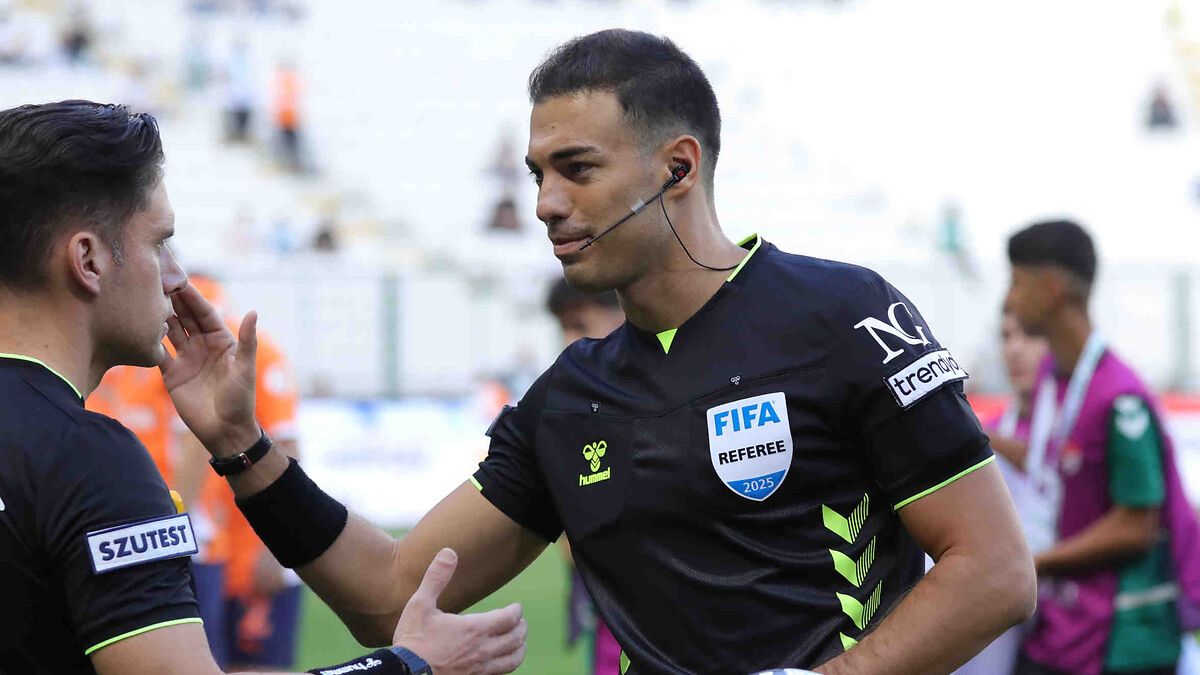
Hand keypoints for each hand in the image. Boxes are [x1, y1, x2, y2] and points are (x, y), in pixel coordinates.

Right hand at [158, 284, 259, 457]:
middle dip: (173, 300)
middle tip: (156, 280)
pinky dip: (148, 342)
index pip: (204, 313)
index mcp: (222, 341)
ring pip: (170, 332)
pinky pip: (157, 354)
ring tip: (142, 298)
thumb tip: (253, 311)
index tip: (179, 280)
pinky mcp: (172, 375)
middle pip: (185, 318)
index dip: (192, 297)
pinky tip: (136, 328)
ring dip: (159, 316)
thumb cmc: (241, 400)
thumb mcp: (245, 369)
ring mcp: (186, 359)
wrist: (225, 431)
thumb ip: (248, 341)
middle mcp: (203, 346)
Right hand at [394, 548, 526, 673]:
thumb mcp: (420, 604)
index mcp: (475, 629)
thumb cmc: (413, 640)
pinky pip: (500, 674)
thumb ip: (436, 577)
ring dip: (519, 648)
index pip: (509, 618)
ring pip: (512, 660)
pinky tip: (501, 662)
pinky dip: (507, 666)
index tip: (516, 607)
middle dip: (521, 628)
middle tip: (520, 622)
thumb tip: (449, 552)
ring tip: (518, 642)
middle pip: (515, 638)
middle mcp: (483, 650)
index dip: (516, 611)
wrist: (405, 674)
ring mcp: (480, 670)